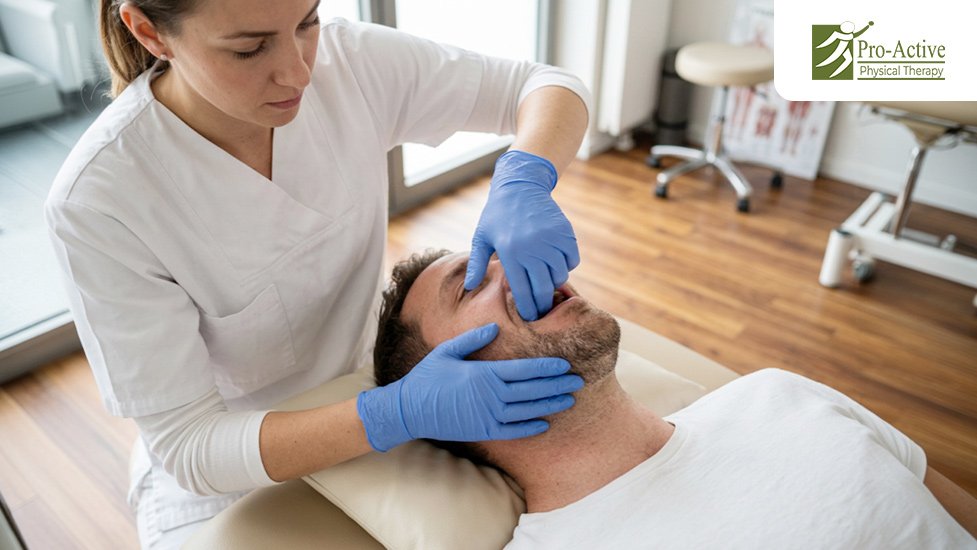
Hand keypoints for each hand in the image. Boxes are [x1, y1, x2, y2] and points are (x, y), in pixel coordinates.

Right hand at [357, 323, 583, 451]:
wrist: (409, 409)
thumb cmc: (427, 376)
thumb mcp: (448, 351)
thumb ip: (473, 339)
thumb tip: (494, 327)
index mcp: (484, 373)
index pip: (524, 370)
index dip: (547, 368)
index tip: (564, 365)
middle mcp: (490, 395)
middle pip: (532, 390)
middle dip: (557, 385)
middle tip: (579, 381)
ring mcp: (487, 415)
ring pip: (527, 410)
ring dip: (550, 405)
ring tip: (570, 400)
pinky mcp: (482, 431)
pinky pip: (513, 431)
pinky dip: (530, 428)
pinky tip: (545, 424)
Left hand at [465, 150, 579, 320]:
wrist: (521, 185)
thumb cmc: (497, 214)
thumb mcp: (481, 237)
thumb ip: (477, 263)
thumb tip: (470, 287)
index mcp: (510, 253)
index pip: (522, 291)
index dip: (527, 308)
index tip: (529, 318)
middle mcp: (531, 248)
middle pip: (543, 288)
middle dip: (543, 304)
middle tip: (542, 311)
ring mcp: (550, 240)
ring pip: (560, 275)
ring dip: (555, 282)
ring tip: (547, 283)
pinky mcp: (565, 232)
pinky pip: (572, 260)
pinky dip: (567, 265)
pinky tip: (556, 263)